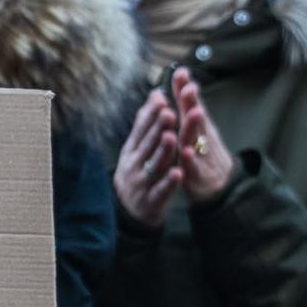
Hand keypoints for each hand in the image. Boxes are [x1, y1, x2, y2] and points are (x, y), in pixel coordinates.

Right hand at [114, 88, 181, 227]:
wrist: (129, 212)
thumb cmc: (137, 173)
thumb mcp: (136, 148)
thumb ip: (147, 123)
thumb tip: (156, 93)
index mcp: (130, 150)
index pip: (140, 129)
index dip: (151, 114)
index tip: (161, 99)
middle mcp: (133, 165)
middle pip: (147, 145)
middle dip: (158, 128)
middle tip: (169, 113)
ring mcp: (141, 183)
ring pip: (153, 165)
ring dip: (163, 151)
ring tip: (172, 137)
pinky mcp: (151, 201)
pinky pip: (161, 191)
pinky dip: (169, 182)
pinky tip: (178, 173)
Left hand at [173, 69, 235, 203]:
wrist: (220, 186)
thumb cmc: (204, 151)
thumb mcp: (196, 125)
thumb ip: (186, 101)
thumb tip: (181, 72)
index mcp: (198, 125)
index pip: (191, 103)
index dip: (185, 88)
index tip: (181, 72)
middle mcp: (202, 137)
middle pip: (196, 117)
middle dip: (192, 103)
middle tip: (190, 88)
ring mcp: (202, 155)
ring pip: (197, 139)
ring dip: (194, 126)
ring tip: (193, 113)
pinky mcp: (199, 174)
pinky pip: (195, 166)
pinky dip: (191, 159)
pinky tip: (185, 151)